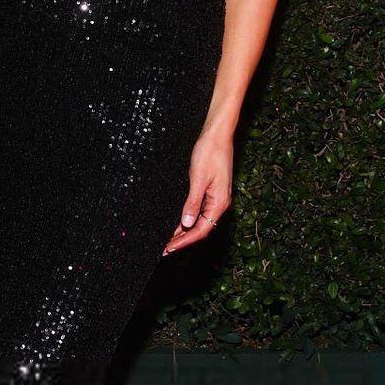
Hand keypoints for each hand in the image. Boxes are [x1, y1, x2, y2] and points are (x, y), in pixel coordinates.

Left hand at [161, 126, 232, 255]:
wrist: (218, 134)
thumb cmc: (210, 152)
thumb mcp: (198, 178)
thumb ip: (192, 202)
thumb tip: (186, 224)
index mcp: (219, 203)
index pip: (201, 230)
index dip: (184, 241)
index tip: (169, 249)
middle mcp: (219, 203)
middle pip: (201, 229)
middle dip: (183, 240)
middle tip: (165, 249)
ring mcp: (216, 198)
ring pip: (200, 221)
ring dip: (184, 231)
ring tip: (168, 240)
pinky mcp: (211, 191)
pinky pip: (200, 211)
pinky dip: (187, 219)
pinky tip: (177, 223)